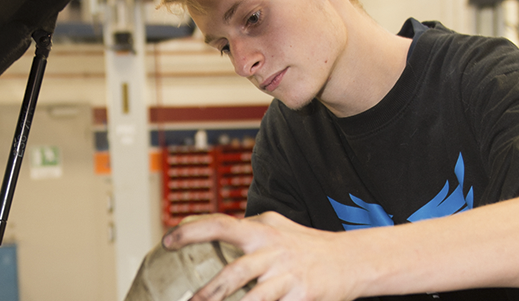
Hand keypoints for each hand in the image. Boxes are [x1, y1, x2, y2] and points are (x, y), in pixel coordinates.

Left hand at [162, 212, 367, 300]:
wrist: (352, 260)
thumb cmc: (308, 245)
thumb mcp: (277, 227)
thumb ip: (247, 228)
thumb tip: (209, 228)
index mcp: (262, 232)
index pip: (220, 224)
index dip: (191, 231)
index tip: (167, 241)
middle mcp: (273, 252)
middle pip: (236, 272)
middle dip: (210, 291)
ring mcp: (288, 277)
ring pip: (254, 298)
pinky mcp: (302, 296)